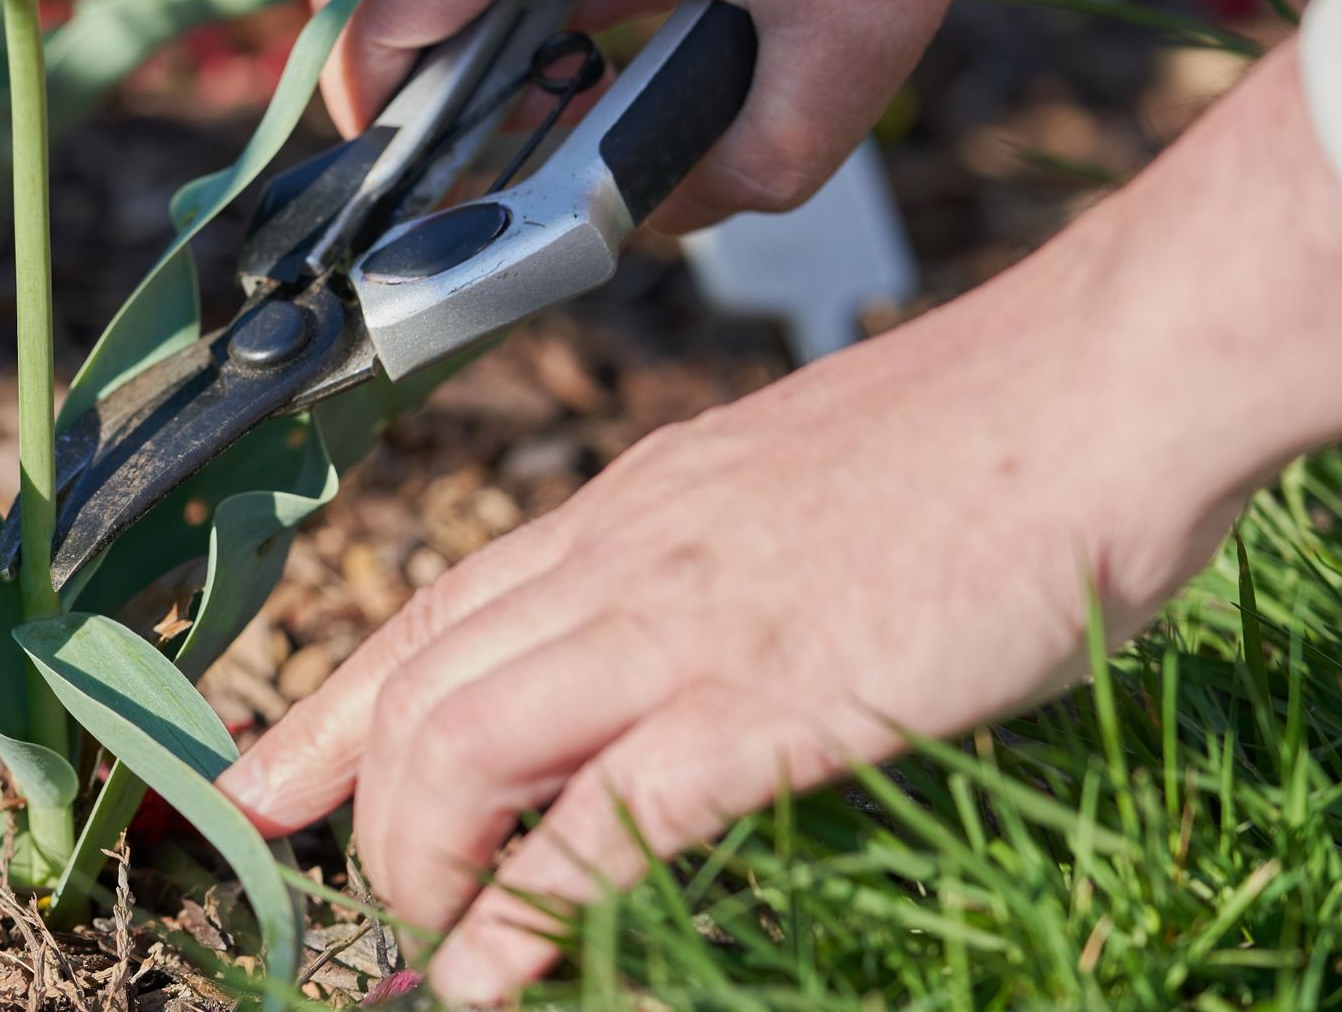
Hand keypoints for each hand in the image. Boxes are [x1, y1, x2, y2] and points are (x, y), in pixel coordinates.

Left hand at [221, 42, 1341, 1001]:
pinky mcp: (772, 694)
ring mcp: (686, 620)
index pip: (431, 605)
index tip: (261, 776)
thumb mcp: (778, 491)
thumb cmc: (959, 444)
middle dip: (358, 804)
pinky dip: (531, 912)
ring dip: (424, 861)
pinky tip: (499, 975)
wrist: (1080, 387)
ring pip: (460, 741)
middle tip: (365, 893)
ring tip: (439, 942)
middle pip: (416, 682)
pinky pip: (604, 818)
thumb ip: (693, 564)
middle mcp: (621, 553)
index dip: (330, 704)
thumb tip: (643, 650)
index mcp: (626, 504)